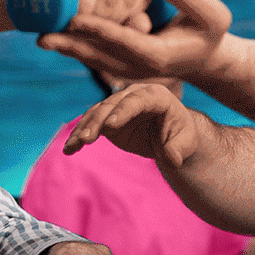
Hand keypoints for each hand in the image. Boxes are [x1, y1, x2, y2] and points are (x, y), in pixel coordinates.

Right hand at [28, 0, 155, 26]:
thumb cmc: (56, 10)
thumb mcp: (95, 14)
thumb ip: (123, 18)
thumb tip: (146, 26)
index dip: (130, 13)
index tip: (110, 25)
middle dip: (110, 19)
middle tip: (86, 27)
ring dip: (94, 18)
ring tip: (75, 24)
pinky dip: (83, 9)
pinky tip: (71, 17)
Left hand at [38, 0, 231, 79]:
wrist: (209, 59)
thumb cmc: (212, 32)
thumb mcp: (213, 12)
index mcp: (158, 55)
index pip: (121, 40)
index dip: (96, 28)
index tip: (72, 16)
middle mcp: (140, 69)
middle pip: (99, 56)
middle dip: (69, 44)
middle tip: (40, 34)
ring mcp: (131, 73)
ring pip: (94, 61)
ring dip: (67, 50)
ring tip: (39, 37)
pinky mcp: (125, 69)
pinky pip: (97, 60)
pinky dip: (77, 50)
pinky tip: (57, 39)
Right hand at [64, 82, 201, 167]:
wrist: (170, 136)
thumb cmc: (181, 136)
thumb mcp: (186, 144)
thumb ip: (178, 150)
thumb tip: (172, 159)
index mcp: (156, 96)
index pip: (138, 100)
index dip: (124, 111)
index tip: (111, 126)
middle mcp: (134, 95)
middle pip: (112, 105)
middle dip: (98, 121)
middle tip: (87, 139)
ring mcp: (118, 105)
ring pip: (97, 113)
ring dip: (84, 128)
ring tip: (74, 146)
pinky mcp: (107, 117)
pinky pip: (90, 124)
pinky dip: (79, 136)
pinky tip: (69, 149)